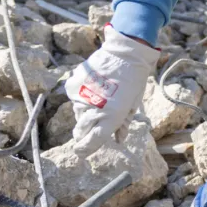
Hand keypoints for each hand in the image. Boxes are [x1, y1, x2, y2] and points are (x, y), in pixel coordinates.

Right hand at [64, 26, 159, 155]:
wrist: (124, 54)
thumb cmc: (133, 81)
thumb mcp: (132, 105)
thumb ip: (122, 125)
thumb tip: (117, 140)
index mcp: (111, 118)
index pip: (92, 142)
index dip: (85, 149)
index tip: (80, 153)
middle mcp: (93, 110)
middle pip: (81, 131)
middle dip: (84, 133)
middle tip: (90, 127)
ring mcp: (80, 98)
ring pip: (78, 114)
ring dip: (85, 112)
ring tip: (98, 98)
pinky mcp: (73, 86)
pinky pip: (74, 99)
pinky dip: (81, 98)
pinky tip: (93, 88)